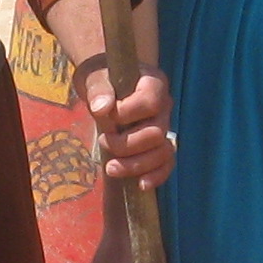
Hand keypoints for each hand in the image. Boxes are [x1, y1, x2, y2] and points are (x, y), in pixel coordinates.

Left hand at [84, 63, 172, 186]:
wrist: (105, 85)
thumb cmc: (102, 78)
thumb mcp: (95, 77)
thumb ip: (99, 89)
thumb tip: (102, 108)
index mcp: (154, 84)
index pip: (150, 103)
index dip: (127, 114)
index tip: (104, 114)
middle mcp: (164, 106)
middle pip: (156, 134)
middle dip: (127, 145)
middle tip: (103, 142)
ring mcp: (165, 127)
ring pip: (162, 152)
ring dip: (136, 165)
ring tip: (110, 168)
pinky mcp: (159, 145)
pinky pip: (166, 164)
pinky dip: (156, 176)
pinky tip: (140, 185)